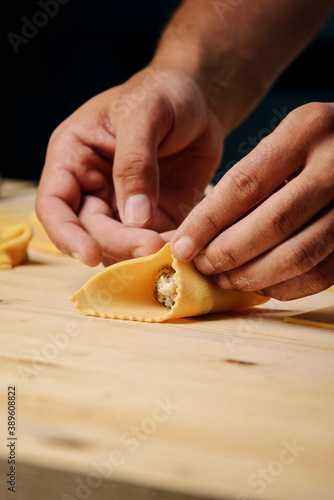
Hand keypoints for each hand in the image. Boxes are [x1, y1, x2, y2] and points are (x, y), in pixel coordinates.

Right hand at [36, 67, 223, 265]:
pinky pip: (153, 242)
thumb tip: (134, 219)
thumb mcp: (144, 114)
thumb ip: (135, 164)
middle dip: (118, 244)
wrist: (198, 101)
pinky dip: (165, 248)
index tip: (90, 254)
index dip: (67, 235)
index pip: (54, 206)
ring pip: (120, 244)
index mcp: (74, 157)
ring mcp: (123, 205)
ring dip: (141, 253)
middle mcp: (93, 187)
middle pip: (91, 231)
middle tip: (151, 247)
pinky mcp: (154, 217)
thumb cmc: (163, 93)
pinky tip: (182, 244)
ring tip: (170, 247)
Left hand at [171, 102, 333, 299]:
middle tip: (203, 266)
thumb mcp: (284, 141)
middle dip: (228, 254)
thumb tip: (198, 235)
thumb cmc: (312, 147)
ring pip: (298, 255)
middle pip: (272, 224)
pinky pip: (322, 274)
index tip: (181, 247)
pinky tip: (263, 284)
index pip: (244, 185)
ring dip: (254, 276)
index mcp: (306, 130)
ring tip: (226, 280)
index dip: (207, 223)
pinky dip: (287, 287)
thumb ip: (249, 180)